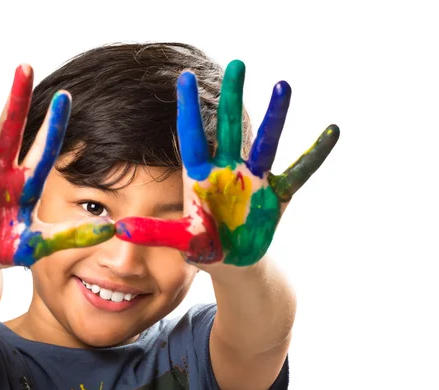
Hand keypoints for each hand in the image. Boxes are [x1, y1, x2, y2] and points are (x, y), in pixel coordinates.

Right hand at [0, 64, 113, 268]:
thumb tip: (111, 228)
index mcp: (23, 187)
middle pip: (10, 134)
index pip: (42, 152)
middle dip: (17, 103)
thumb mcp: (38, 244)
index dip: (53, 128)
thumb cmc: (3, 247)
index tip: (66, 97)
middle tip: (25, 67)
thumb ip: (70, 235)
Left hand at [114, 60, 339, 266]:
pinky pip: (299, 171)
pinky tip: (332, 131)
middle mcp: (228, 172)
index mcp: (201, 179)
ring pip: (266, 143)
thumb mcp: (182, 241)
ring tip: (282, 84)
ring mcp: (255, 180)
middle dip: (233, 99)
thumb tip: (121, 230)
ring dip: (275, 117)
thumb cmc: (205, 248)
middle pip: (230, 130)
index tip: (184, 79)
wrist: (234, 262)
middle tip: (237, 64)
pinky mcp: (277, 194)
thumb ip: (156, 234)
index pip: (192, 140)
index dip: (189, 112)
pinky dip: (315, 154)